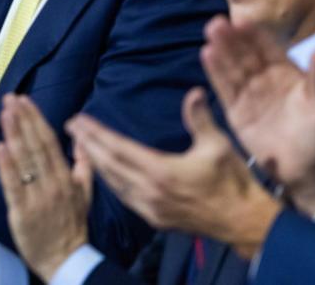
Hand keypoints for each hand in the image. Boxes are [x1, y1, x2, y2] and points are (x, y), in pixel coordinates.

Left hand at [0, 95, 91, 281]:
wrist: (65, 260)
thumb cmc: (72, 224)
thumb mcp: (84, 192)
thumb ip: (83, 164)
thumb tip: (82, 138)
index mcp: (66, 176)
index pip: (49, 141)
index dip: (36, 119)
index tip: (24, 100)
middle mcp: (53, 183)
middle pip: (36, 145)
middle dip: (23, 119)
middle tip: (10, 98)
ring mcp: (39, 197)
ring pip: (25, 161)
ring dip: (14, 135)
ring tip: (4, 113)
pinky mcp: (23, 212)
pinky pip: (14, 186)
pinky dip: (7, 167)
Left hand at [68, 88, 281, 258]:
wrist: (244, 223)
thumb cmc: (233, 183)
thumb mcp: (218, 146)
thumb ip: (200, 118)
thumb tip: (193, 91)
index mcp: (160, 172)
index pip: (117, 149)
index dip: (95, 134)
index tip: (78, 120)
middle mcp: (149, 192)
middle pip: (108, 165)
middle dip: (87, 145)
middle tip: (70, 127)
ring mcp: (150, 208)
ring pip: (112, 183)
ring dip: (94, 163)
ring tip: (80, 145)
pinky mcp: (154, 218)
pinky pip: (122, 196)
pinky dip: (108, 181)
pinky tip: (104, 172)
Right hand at [201, 16, 314, 214]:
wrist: (306, 171)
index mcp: (288, 74)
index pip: (269, 49)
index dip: (256, 35)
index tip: (242, 20)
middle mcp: (265, 79)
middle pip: (246, 54)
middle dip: (232, 39)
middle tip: (217, 23)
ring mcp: (250, 94)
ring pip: (233, 68)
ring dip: (221, 51)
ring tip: (209, 35)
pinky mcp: (236, 111)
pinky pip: (224, 88)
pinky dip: (215, 72)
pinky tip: (206, 55)